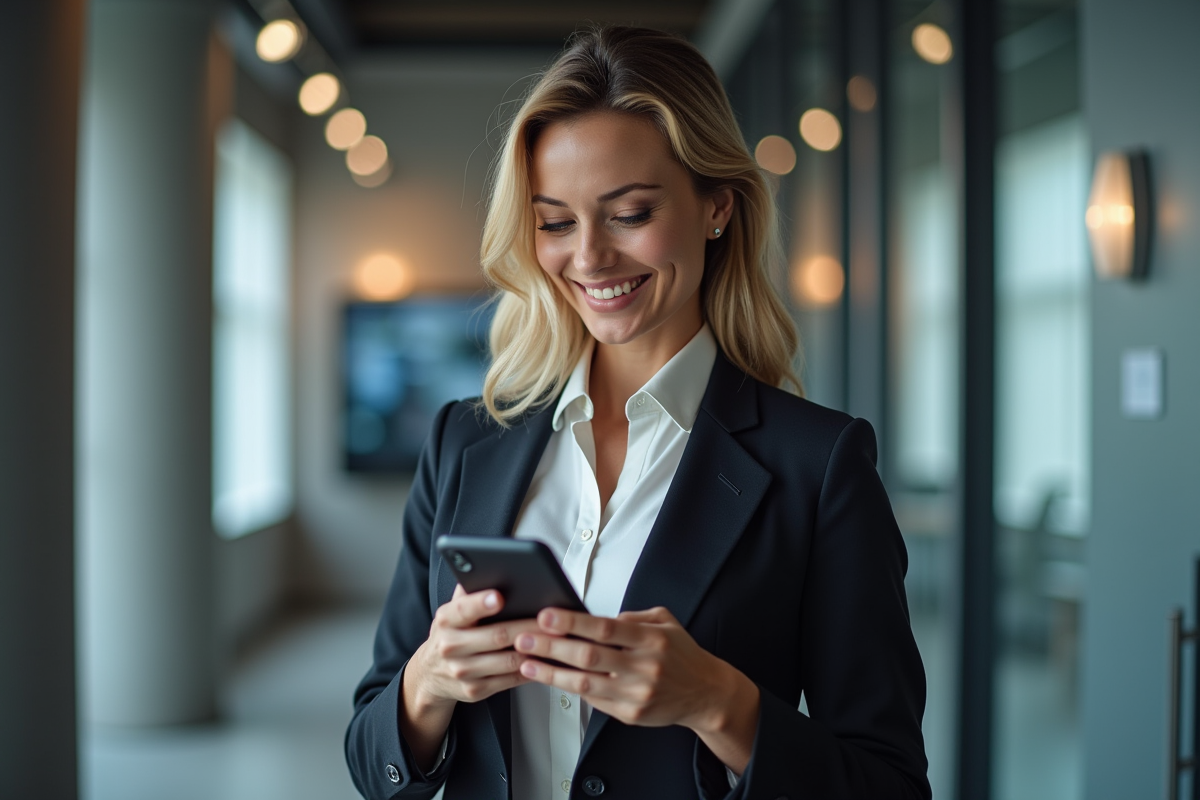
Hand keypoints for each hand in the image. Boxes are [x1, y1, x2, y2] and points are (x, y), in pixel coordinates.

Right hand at [400, 585, 538, 768]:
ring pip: (508, 660)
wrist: (429, 674)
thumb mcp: (451, 611)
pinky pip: (510, 680)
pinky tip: (546, 660)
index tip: (500, 596)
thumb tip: (489, 567)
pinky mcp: (476, 691)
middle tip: (551, 619)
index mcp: (446, 620)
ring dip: (535, 650)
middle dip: (527, 626)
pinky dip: (531, 670)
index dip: (481, 603)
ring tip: (557, 639)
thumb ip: (468, 591)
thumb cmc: (449, 634)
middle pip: (496, 635)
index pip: (463, 609)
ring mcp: (463, 672)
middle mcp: (451, 646)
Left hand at [513, 606, 759, 772]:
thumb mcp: (665, 622)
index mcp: (651, 639)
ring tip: (526, 662)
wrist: (706, 693)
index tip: (546, 616)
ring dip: (551, 672)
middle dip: (552, 646)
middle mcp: (643, 667)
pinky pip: (594, 700)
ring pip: (586, 683)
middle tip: (524, 637)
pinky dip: (569, 688)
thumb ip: (631, 617)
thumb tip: (595, 617)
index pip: (604, 628)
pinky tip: (550, 678)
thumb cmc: (680, 654)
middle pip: (589, 656)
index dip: (572, 622)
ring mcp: (636, 693)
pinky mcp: (630, 714)